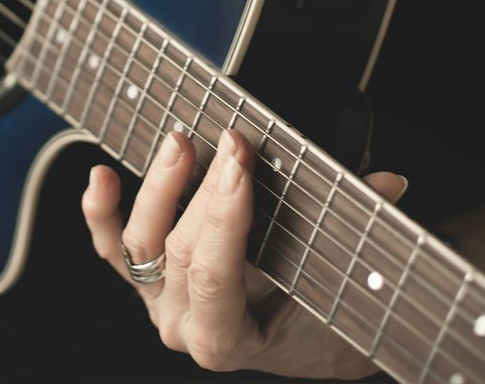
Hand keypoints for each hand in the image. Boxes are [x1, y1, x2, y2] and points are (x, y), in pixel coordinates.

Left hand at [82, 129, 408, 378]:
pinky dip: (101, 211)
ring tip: (179, 142)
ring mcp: (157, 301)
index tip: (239, 163)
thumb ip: (351, 239)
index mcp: (224, 340)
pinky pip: (112, 247)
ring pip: (141, 242)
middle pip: (180, 250)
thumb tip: (385, 185)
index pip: (212, 275)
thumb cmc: (324, 322)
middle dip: (207, 189)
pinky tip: (99, 176)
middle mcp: (180, 325)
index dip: (223, 215)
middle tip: (232, 140)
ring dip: (159, 187)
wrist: (307, 344)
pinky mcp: (145, 280)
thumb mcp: (340, 289)